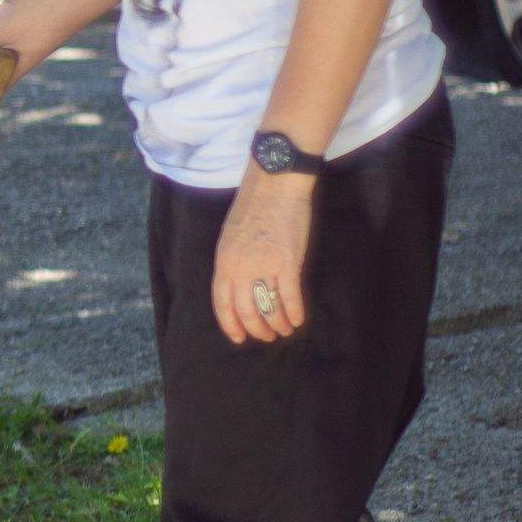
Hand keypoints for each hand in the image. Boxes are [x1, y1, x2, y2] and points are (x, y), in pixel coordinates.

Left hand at [212, 169, 310, 344]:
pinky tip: (299, 320)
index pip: (221, 302)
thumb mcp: (231, 235)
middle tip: (266, 336)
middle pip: (245, 311)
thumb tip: (238, 285)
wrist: (275, 183)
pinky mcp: (287, 262)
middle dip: (256, 329)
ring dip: (277, 324)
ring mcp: (263, 265)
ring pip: (268, 308)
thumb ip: (233, 261)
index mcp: (223, 260)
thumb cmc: (253, 206)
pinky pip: (290, 297)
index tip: (238, 338)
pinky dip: (295, 313)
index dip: (230, 324)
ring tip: (284, 330)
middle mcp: (239, 267)